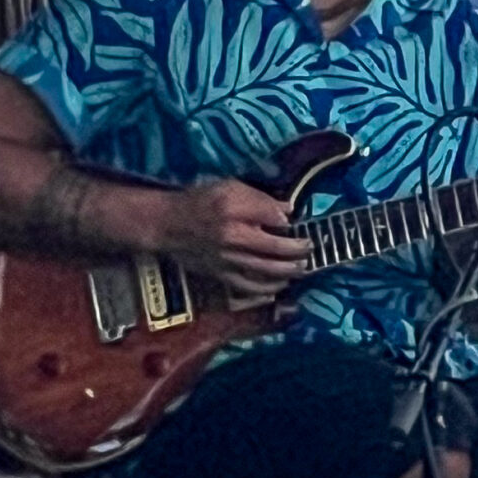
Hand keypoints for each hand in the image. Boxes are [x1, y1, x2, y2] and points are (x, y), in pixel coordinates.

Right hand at [151, 178, 310, 305]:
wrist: (167, 225)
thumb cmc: (200, 201)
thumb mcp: (229, 187)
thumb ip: (259, 198)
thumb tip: (287, 210)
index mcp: (234, 211)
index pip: (274, 218)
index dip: (290, 222)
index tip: (299, 224)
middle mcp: (232, 238)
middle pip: (275, 249)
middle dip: (298, 250)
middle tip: (310, 248)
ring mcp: (227, 260)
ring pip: (265, 271)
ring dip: (289, 271)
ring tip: (302, 268)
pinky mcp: (220, 275)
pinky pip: (248, 287)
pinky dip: (267, 289)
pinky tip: (279, 286)